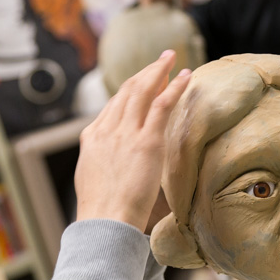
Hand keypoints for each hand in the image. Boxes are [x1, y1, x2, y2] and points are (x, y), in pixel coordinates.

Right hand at [75, 50, 190, 231]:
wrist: (104, 221)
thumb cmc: (103, 212)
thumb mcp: (94, 180)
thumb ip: (104, 164)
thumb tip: (113, 167)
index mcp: (93, 138)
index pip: (114, 105)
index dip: (131, 89)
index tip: (145, 81)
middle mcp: (108, 129)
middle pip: (127, 91)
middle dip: (145, 72)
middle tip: (160, 59)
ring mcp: (126, 133)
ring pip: (143, 91)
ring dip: (159, 70)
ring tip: (171, 58)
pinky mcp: (146, 141)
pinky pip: (162, 105)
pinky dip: (174, 87)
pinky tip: (185, 76)